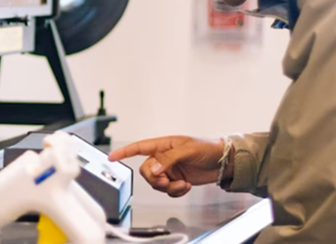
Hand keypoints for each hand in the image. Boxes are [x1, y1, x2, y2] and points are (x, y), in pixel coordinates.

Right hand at [108, 136, 226, 197]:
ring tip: (182, 184)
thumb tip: (154, 169)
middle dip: (155, 179)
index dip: (124, 152)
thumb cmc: (208, 148)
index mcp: (163, 145)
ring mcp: (169, 169)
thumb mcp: (187, 150)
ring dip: (168, 186)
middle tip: (167, 180)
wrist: (223, 162)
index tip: (112, 157)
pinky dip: (176, 191)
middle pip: (146, 171)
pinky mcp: (176, 180)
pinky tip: (186, 186)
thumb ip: (168, 160)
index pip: (139, 147)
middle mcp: (163, 157)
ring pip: (156, 183)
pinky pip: (168, 190)